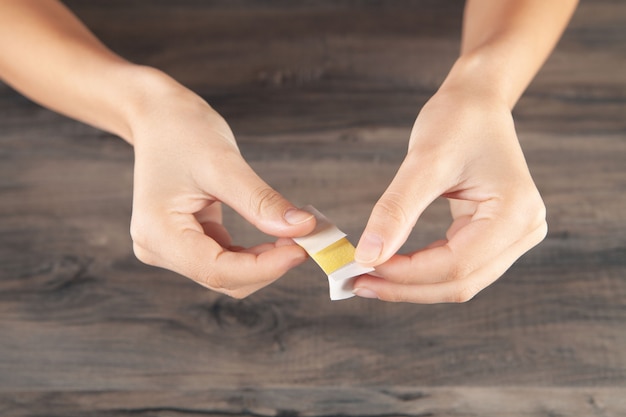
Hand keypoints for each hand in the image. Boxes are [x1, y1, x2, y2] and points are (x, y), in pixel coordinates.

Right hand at [128, 75, 314, 297]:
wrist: (160, 118)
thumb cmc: (182, 132)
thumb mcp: (224, 164)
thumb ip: (261, 202)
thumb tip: (303, 228)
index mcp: (157, 232)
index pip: (216, 270)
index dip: (264, 267)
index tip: (303, 249)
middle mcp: (158, 248)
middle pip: (224, 278)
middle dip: (269, 264)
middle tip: (308, 239)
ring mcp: (171, 249)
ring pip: (229, 275)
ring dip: (266, 261)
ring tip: (296, 234)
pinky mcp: (187, 243)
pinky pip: (227, 260)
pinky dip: (256, 253)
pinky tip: (277, 234)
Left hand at [353, 87, 546, 302]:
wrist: (476, 102)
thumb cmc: (457, 120)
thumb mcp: (423, 161)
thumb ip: (396, 211)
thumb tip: (367, 256)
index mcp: (517, 212)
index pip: (457, 264)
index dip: (407, 274)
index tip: (363, 269)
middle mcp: (524, 230)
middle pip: (460, 281)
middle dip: (406, 286)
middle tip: (358, 282)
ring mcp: (513, 236)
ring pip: (458, 280)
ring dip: (412, 284)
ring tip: (368, 278)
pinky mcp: (495, 235)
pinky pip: (457, 265)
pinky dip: (422, 270)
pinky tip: (392, 265)